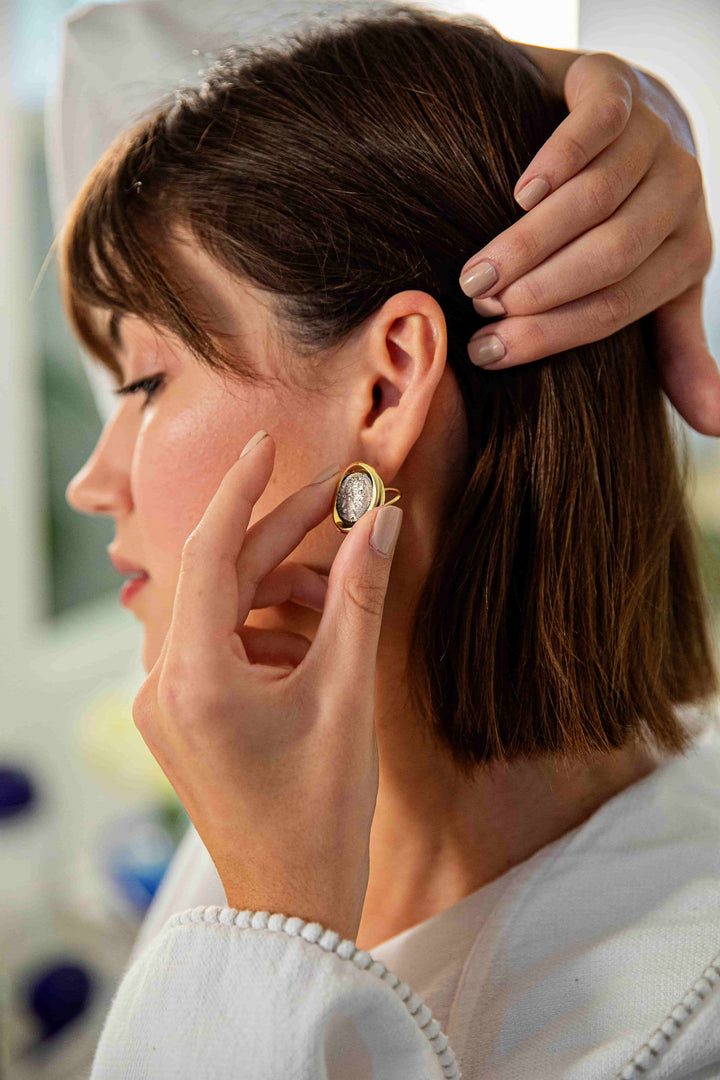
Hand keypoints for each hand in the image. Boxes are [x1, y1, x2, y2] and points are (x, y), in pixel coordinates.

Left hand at [131, 432, 402, 942]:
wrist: (291, 902)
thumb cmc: (320, 813)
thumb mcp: (347, 694)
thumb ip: (359, 597)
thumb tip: (382, 521)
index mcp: (193, 679)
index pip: (211, 554)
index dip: (242, 490)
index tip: (266, 444)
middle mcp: (162, 685)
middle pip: (220, 580)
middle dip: (280, 541)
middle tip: (340, 504)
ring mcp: (166, 704)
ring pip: (223, 612)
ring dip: (281, 593)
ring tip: (338, 604)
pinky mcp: (181, 716)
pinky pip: (221, 646)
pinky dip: (267, 632)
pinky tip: (314, 646)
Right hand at [459, 51, 719, 435]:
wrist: (622, 119)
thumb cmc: (626, 224)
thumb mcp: (657, 290)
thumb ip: (679, 353)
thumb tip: (716, 428)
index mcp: (687, 253)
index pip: (618, 306)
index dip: (551, 335)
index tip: (487, 353)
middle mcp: (680, 194)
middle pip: (610, 254)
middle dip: (539, 292)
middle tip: (477, 312)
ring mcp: (654, 139)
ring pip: (596, 198)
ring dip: (530, 241)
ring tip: (476, 273)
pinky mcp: (620, 89)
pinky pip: (596, 127)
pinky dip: (556, 162)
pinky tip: (518, 194)